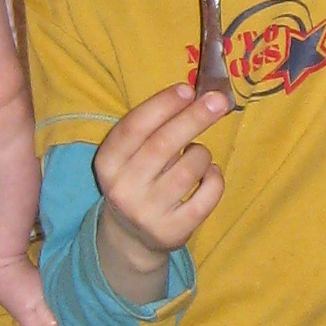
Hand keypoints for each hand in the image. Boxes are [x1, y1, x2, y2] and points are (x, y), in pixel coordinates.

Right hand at [94, 82, 228, 290]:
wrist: (130, 236)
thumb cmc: (138, 180)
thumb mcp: (131, 156)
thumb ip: (154, 129)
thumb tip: (196, 96)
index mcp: (107, 164)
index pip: (133, 128)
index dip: (161, 105)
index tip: (187, 89)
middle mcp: (122, 189)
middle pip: (162, 145)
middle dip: (194, 118)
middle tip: (218, 100)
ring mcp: (147, 213)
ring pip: (189, 169)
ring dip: (202, 153)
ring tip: (198, 154)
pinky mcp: (172, 231)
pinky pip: (207, 196)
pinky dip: (214, 178)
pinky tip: (208, 175)